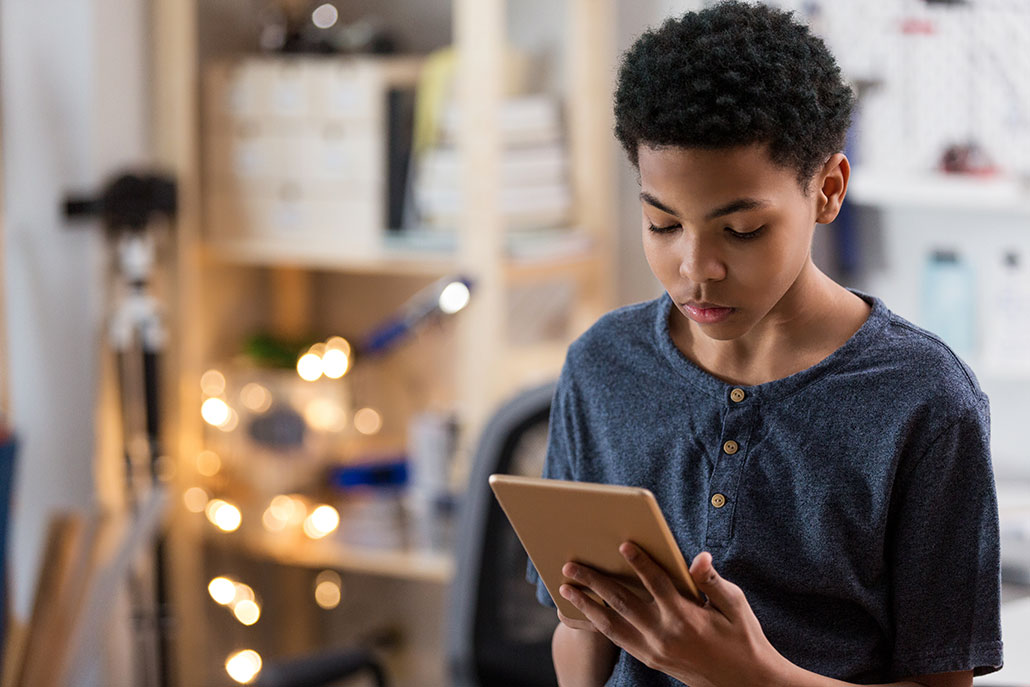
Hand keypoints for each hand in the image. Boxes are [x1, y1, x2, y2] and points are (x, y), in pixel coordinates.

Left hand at [557, 542, 789, 686]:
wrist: (745, 683)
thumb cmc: (742, 637)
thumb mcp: (735, 605)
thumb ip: (711, 581)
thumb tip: (699, 558)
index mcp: (685, 616)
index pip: (656, 583)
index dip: (639, 562)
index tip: (622, 545)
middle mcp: (664, 634)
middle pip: (622, 601)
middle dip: (594, 581)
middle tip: (571, 564)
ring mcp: (654, 650)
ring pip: (612, 624)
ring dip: (587, 604)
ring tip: (567, 588)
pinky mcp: (650, 660)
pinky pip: (618, 639)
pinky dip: (600, 624)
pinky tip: (588, 611)